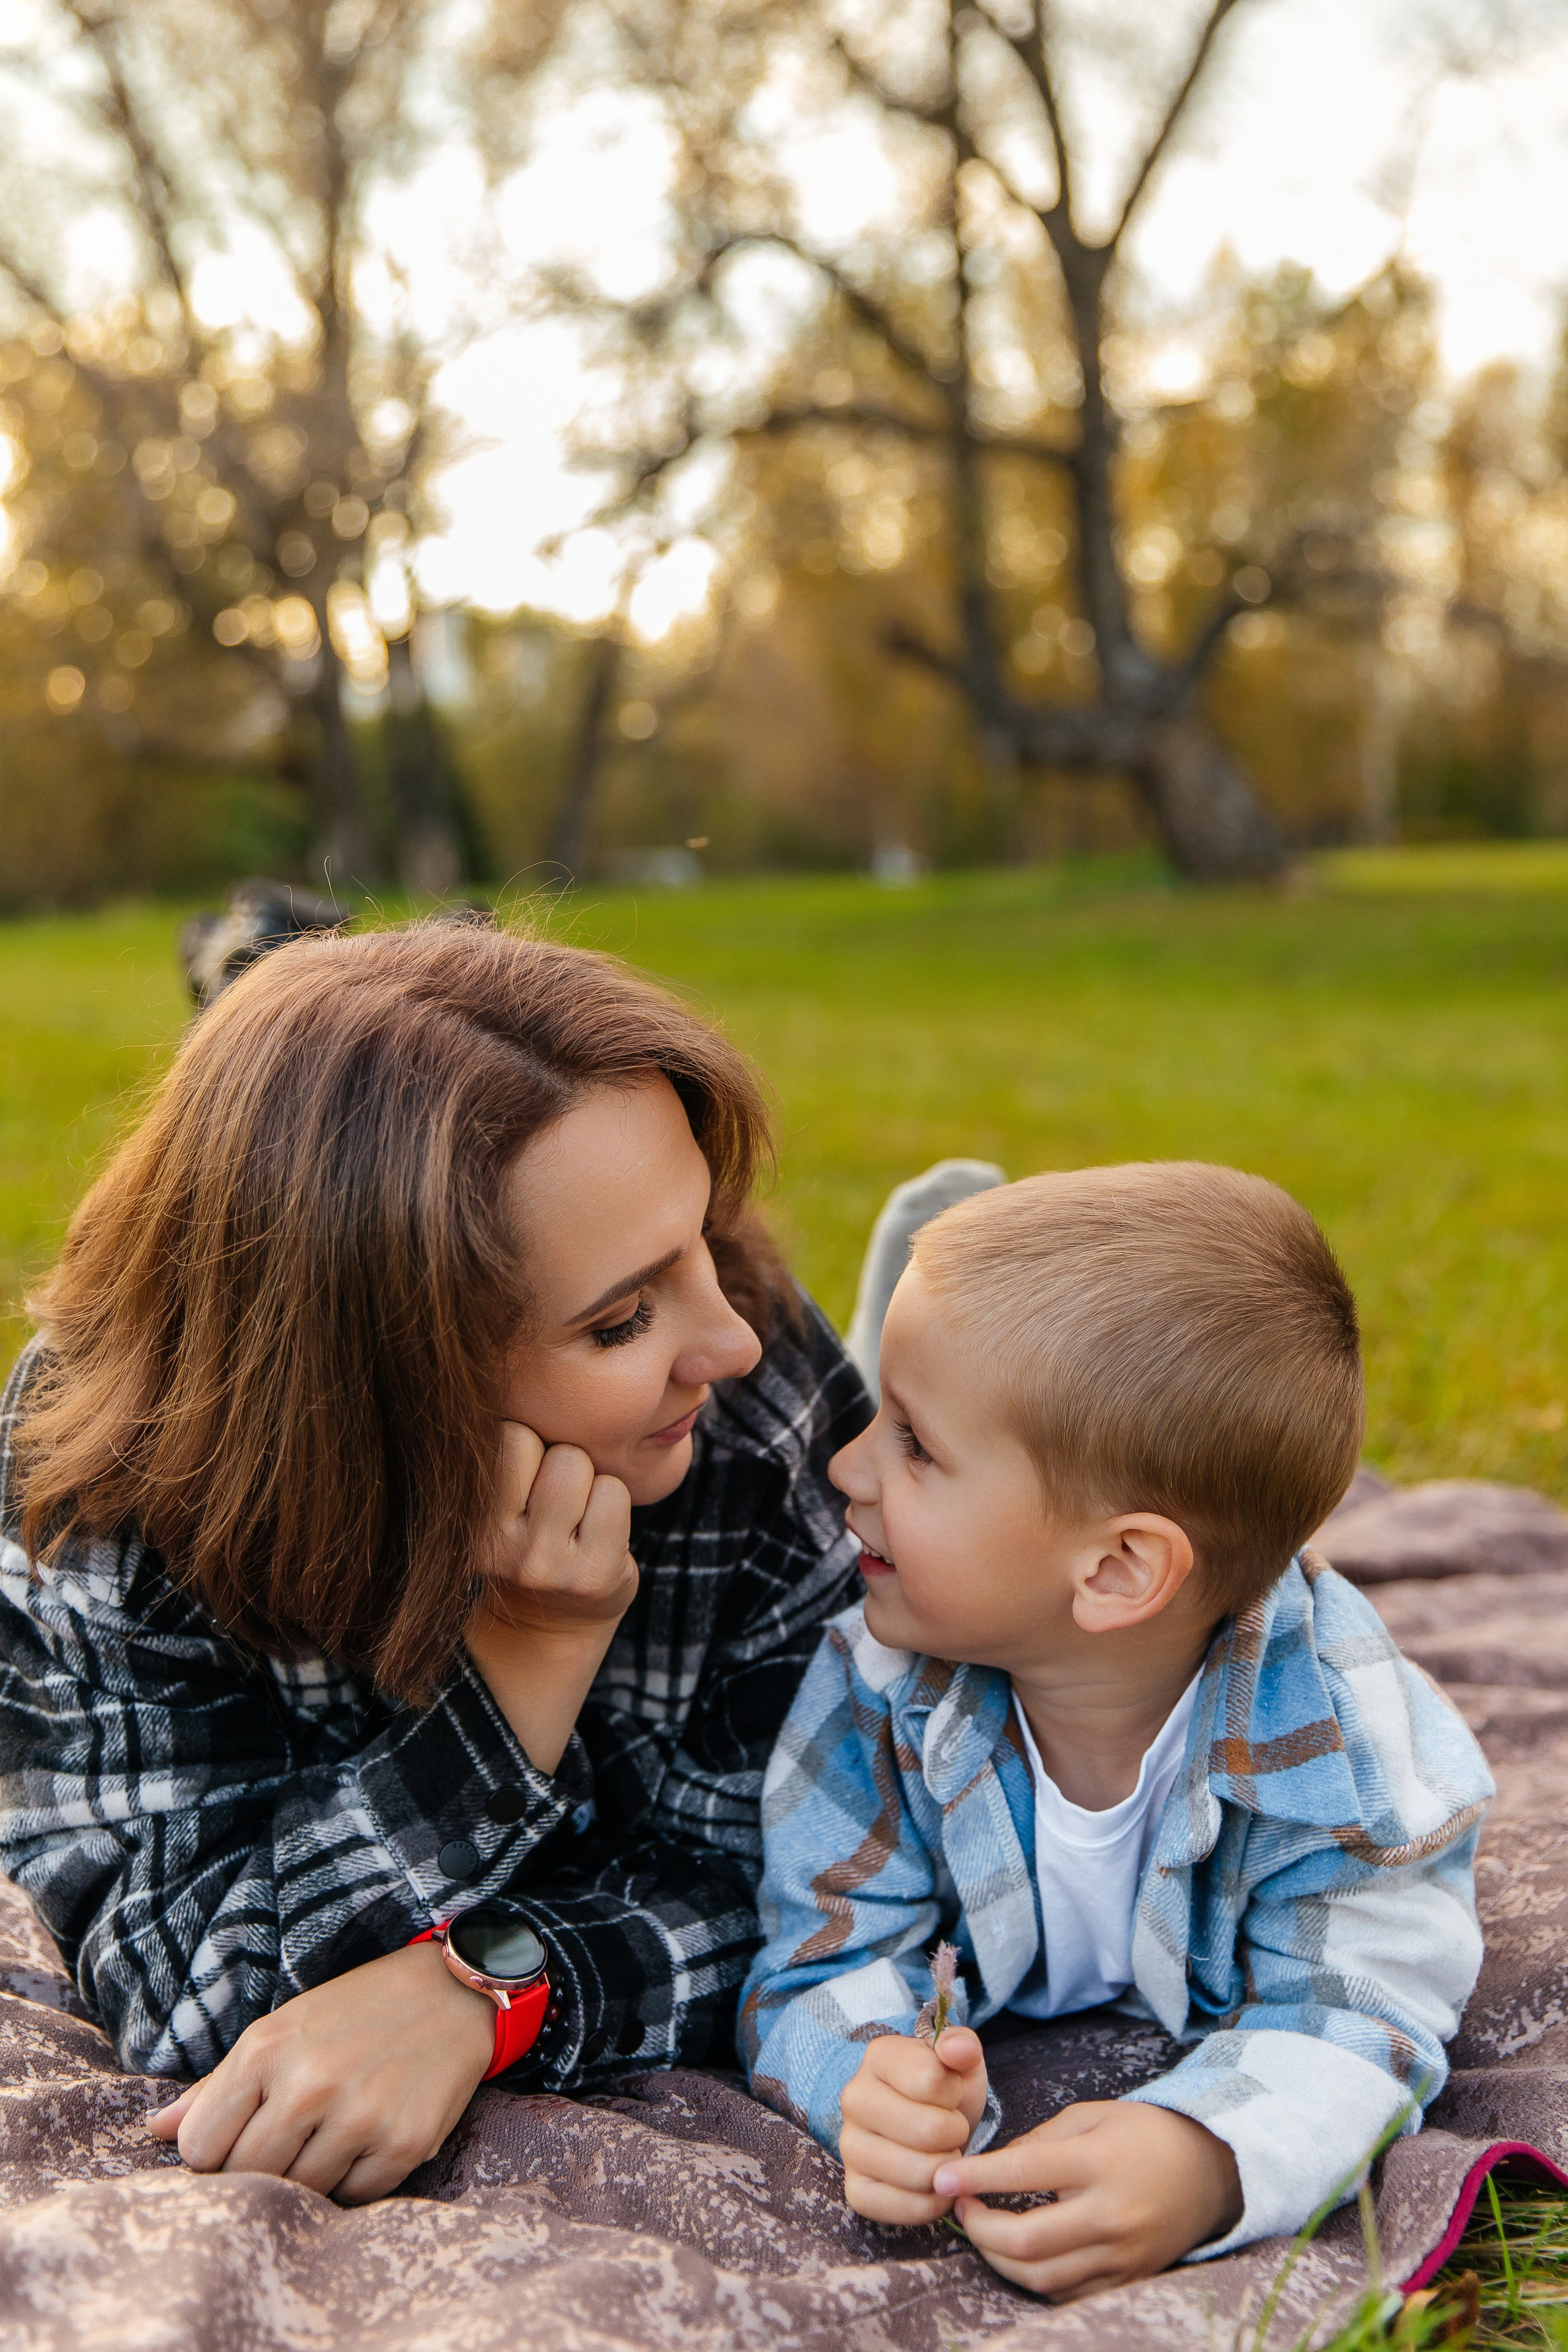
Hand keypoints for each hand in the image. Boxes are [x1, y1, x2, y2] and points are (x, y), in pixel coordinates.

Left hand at [144, 1941, 495, 2204]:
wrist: (450, 1993)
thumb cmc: (353, 2012)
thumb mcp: (279, 2031)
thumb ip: (217, 2086)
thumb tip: (155, 2132)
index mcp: (266, 2049)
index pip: (201, 2149)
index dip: (214, 2152)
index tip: (239, 2137)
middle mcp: (310, 2084)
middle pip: (248, 2177)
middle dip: (259, 2170)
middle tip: (287, 2140)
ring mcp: (359, 2117)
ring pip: (300, 2192)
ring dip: (308, 2175)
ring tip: (329, 2134)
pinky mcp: (404, 2143)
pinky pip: (353, 2197)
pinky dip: (353, 2179)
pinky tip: (364, 2139)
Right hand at [466, 1424, 637, 1772]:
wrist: (546, 1623)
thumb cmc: (523, 1537)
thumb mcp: (492, 1499)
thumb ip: (496, 1451)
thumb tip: (502, 1369)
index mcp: (466, 1518)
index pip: (506, 1435)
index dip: (526, 1445)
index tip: (524, 1475)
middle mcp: (497, 1547)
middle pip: (552, 1448)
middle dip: (560, 1458)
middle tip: (552, 1499)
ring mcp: (545, 1564)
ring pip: (582, 1466)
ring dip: (590, 1481)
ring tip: (574, 1514)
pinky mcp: (593, 1575)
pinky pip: (614, 1494)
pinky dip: (613, 1504)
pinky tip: (596, 1534)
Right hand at [839, 2027, 989, 2223]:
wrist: (929, 2129)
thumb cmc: (945, 2093)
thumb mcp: (960, 2062)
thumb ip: (962, 2046)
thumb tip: (956, 2049)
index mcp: (878, 2056)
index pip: (931, 2080)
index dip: (954, 2093)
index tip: (949, 2094)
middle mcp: (854, 2098)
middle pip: (929, 2131)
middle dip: (956, 2134)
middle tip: (952, 2130)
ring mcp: (849, 2146)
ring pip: (920, 2173)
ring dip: (947, 2169)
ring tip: (941, 2153)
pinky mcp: (856, 2190)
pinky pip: (906, 2208)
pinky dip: (933, 2203)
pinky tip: (933, 2185)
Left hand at [931, 2099, 1242, 2300]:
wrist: (1210, 2172)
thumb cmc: (1145, 2134)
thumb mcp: (1093, 2115)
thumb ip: (1041, 2140)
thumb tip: (992, 2167)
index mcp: (1099, 2162)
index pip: (1023, 2173)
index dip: (975, 2177)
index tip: (943, 2177)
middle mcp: (1110, 2215)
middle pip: (1027, 2241)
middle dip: (980, 2229)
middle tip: (960, 2207)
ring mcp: (1121, 2256)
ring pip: (1042, 2277)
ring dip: (999, 2259)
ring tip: (983, 2230)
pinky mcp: (1127, 2280)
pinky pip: (1067, 2294)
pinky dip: (1034, 2279)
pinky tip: (1019, 2255)